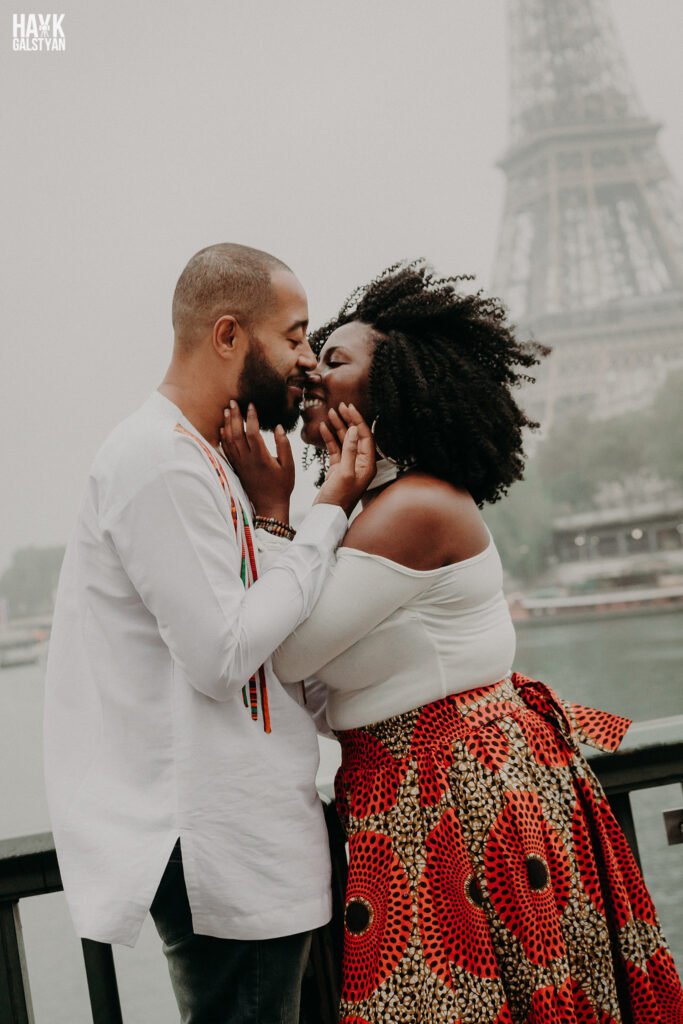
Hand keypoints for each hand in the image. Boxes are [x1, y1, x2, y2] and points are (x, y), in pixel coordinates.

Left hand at [220, 402, 293, 520]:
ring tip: (227, 410)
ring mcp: (239, 464)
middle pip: (236, 434)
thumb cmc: (282, 486)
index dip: (251, 417)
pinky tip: (223, 428)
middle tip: (233, 402)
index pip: (252, 432)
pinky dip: (223, 437)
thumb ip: (284, 445)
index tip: (251, 405)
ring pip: (229, 441)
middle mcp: (247, 460)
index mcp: (261, 457)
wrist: (269, 505)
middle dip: (235, 416)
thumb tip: (278, 427)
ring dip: (227, 424)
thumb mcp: (288, 466)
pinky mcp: (236, 468)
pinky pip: (226, 450)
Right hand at [314, 403, 375, 515]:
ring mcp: (348, 466)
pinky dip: (329, 438)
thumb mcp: (344, 473)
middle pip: (356, 436)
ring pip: (344, 441)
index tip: (349, 407)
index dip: (357, 420)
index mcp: (367, 465)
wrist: (326, 516)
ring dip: (338, 427)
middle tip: (340, 406)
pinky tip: (323, 428)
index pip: (365, 436)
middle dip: (348, 420)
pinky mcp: (337, 469)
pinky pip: (335, 449)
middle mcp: (360, 464)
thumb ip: (350, 450)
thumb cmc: (338, 499)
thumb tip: (354, 430)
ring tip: (330, 413)